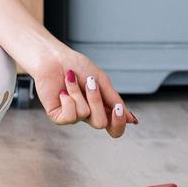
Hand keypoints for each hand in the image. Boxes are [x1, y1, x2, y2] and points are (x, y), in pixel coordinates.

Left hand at [23, 40, 137, 138]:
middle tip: (90, 82)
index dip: (119, 123)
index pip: (115, 128)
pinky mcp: (57, 116)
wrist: (54, 58)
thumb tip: (132, 120)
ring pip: (86, 115)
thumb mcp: (102, 82)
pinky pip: (70, 116)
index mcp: (101, 108)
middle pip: (101, 123)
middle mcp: (88, 115)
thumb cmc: (77, 66)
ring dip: (79, 92)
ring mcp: (73, 116)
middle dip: (96, 100)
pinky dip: (68, 98)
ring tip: (71, 80)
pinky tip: (62, 90)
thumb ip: (115, 101)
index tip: (117, 108)